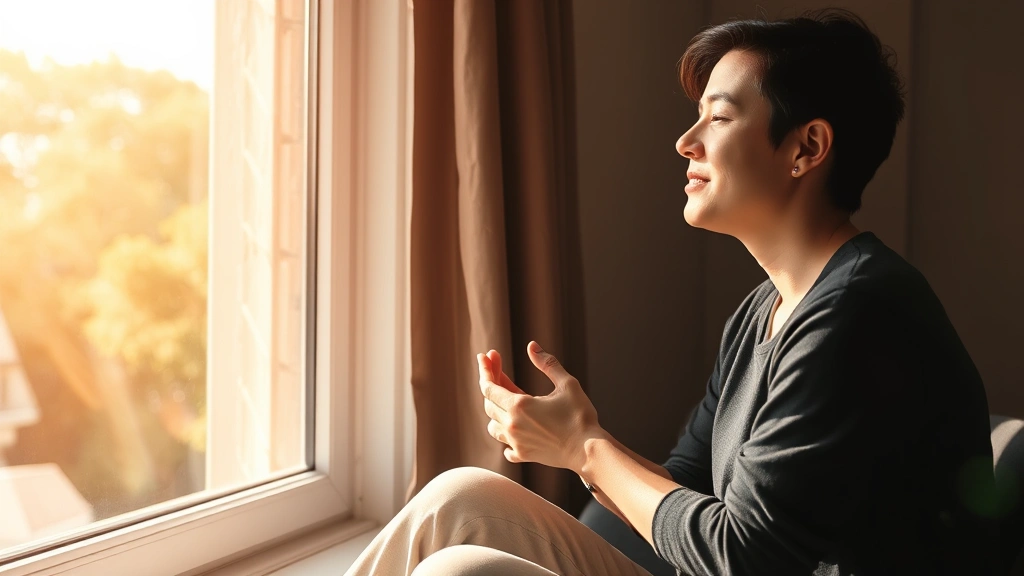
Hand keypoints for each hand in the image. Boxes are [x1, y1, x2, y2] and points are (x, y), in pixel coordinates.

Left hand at [478, 341, 601, 473]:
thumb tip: (532, 346)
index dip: (485, 370)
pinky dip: (507, 437)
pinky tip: (514, 431)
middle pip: (489, 403)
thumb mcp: (567, 384)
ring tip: (506, 399)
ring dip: (496, 411)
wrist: (588, 451)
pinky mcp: (524, 455)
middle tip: (498, 366)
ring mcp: (516, 443)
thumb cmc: (580, 416)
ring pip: (493, 426)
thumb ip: (547, 364)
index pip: (489, 387)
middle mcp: (512, 425)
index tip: (484, 356)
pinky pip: (506, 447)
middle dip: (491, 382)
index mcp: (519, 406)